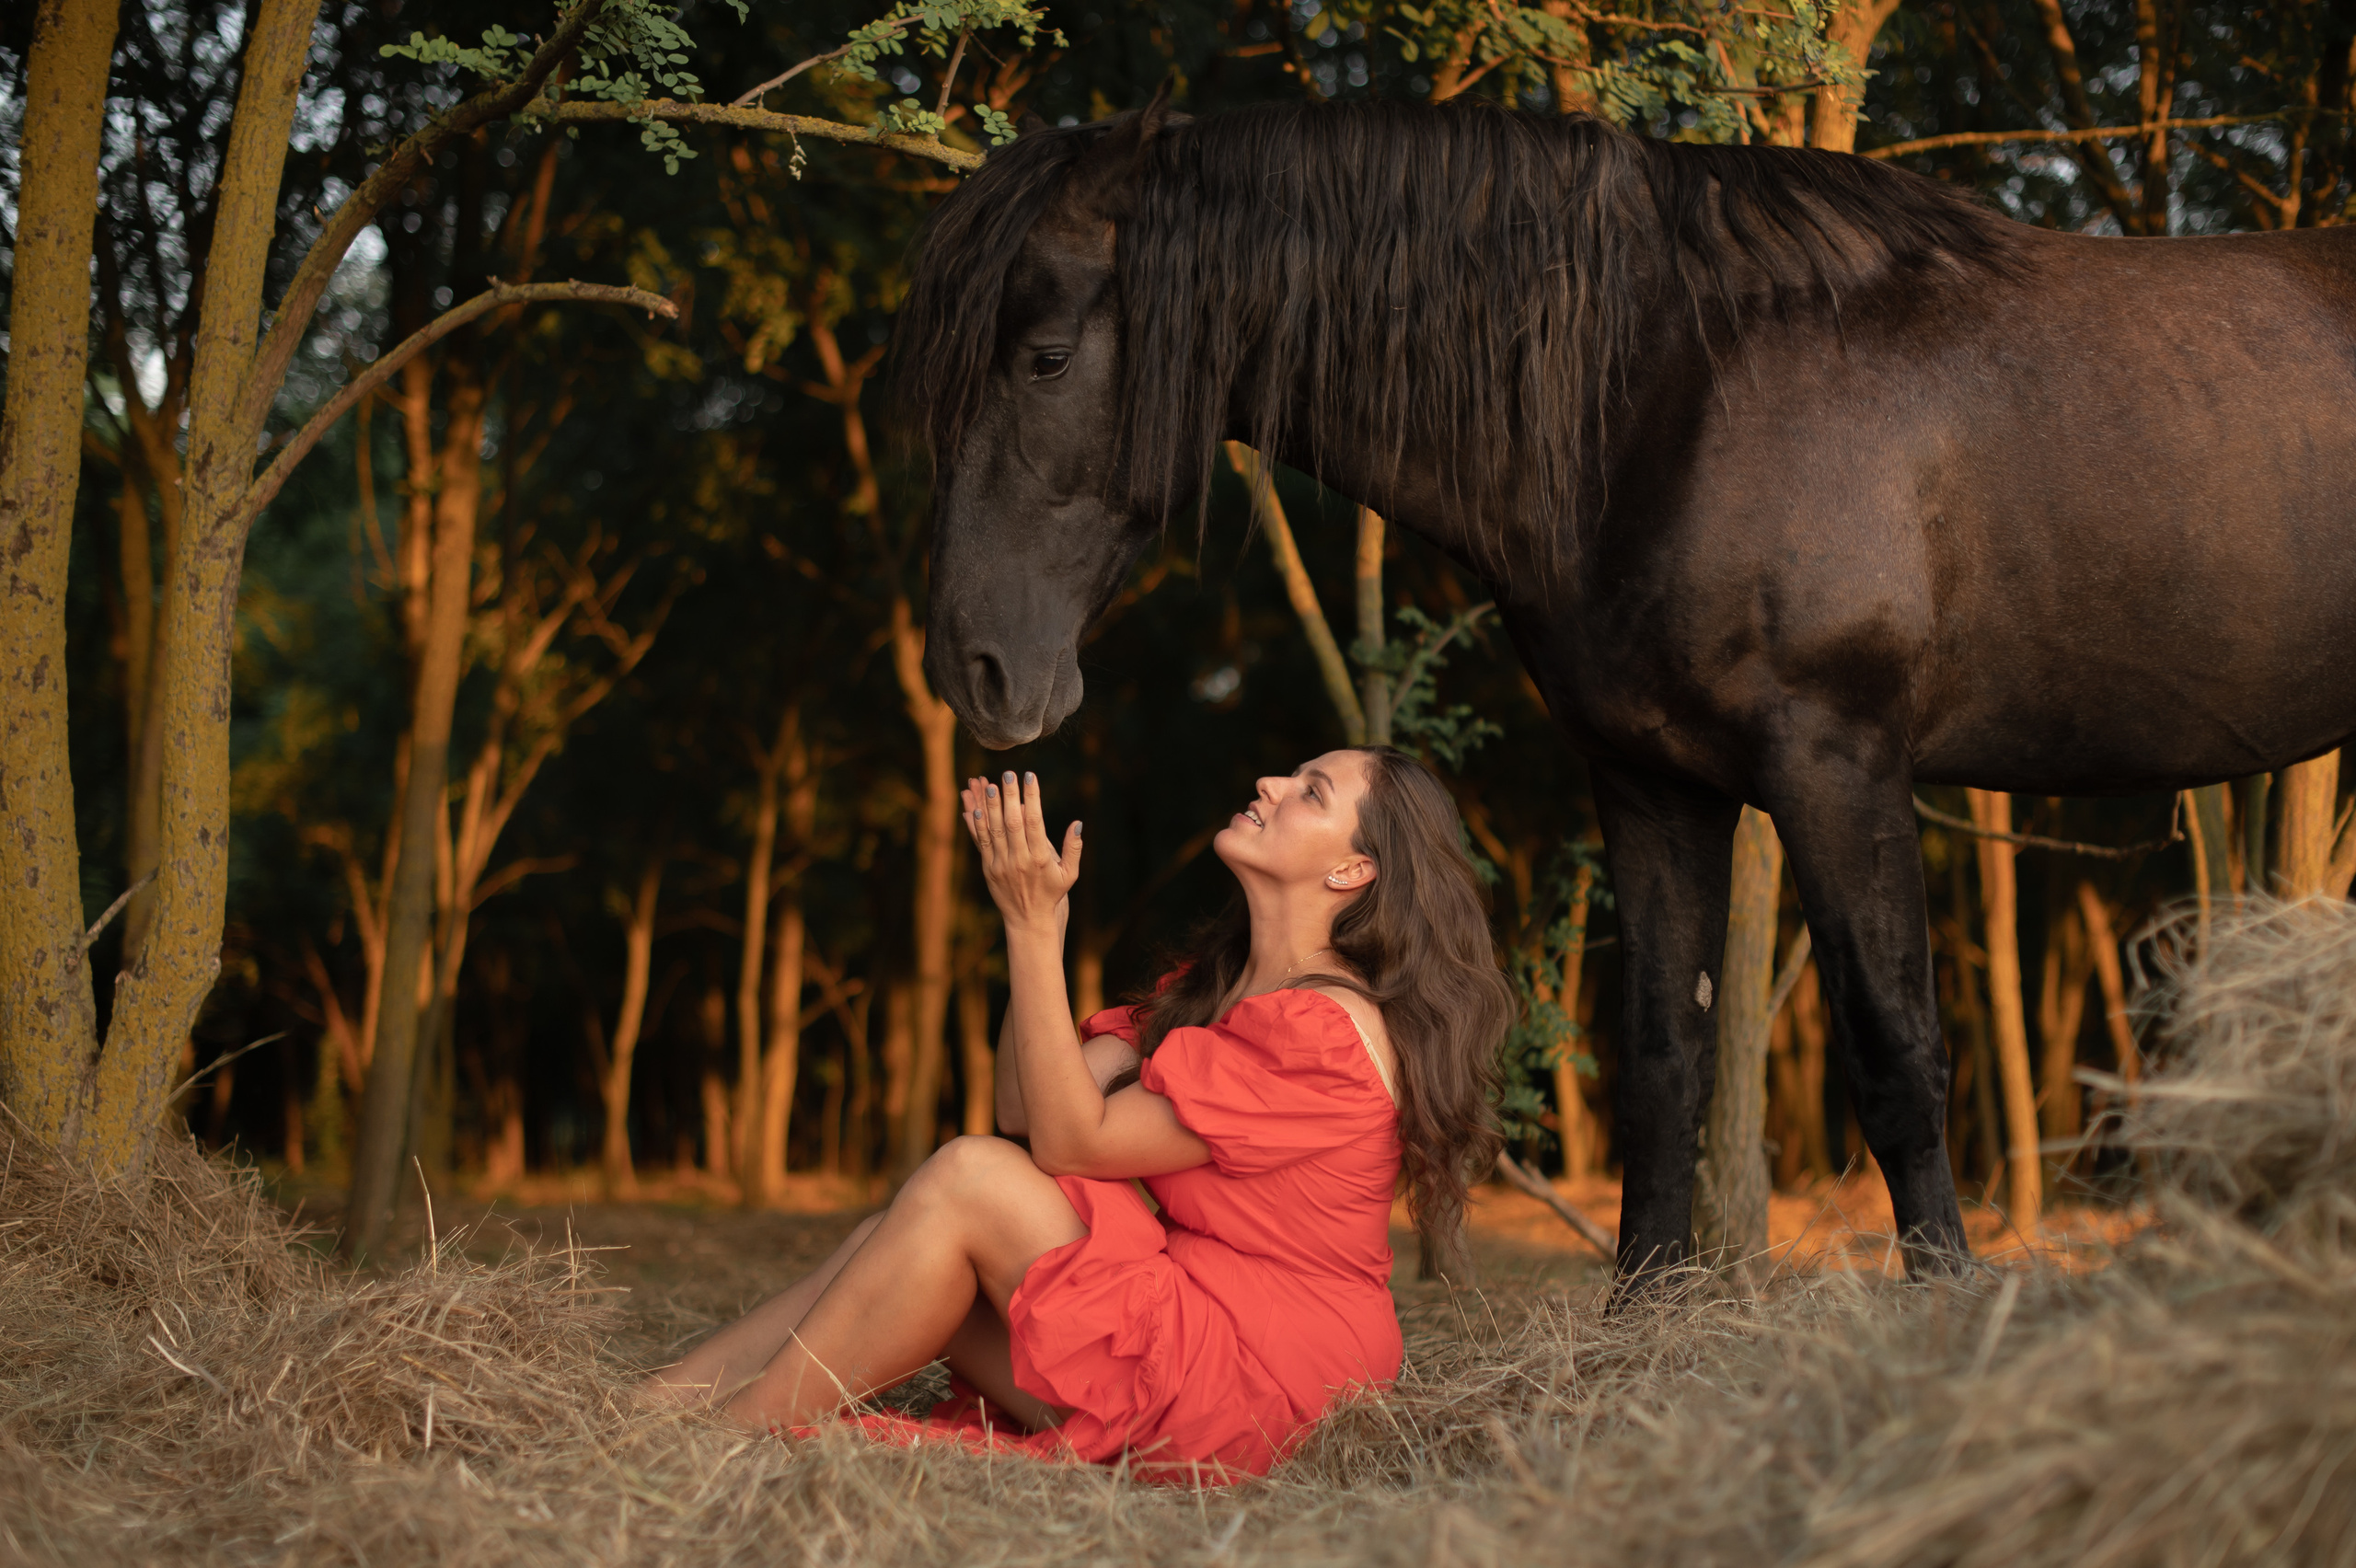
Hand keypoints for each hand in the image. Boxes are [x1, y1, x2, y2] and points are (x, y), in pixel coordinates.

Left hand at [962, 771, 1080, 934]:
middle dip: (1009, 796)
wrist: (1028, 920)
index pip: (1035, 821)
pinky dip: (976, 825)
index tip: (1029, 777)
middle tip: (1006, 774)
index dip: (1031, 797)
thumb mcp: (1069, 873)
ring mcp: (1001, 864)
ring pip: (993, 830)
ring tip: (987, 785)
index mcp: (1040, 858)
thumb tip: (1077, 823)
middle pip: (1012, 822)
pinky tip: (973, 808)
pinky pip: (981, 842)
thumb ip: (1073, 848)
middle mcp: (1019, 860)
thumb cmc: (1052, 893)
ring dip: (989, 806)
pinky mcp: (988, 869)